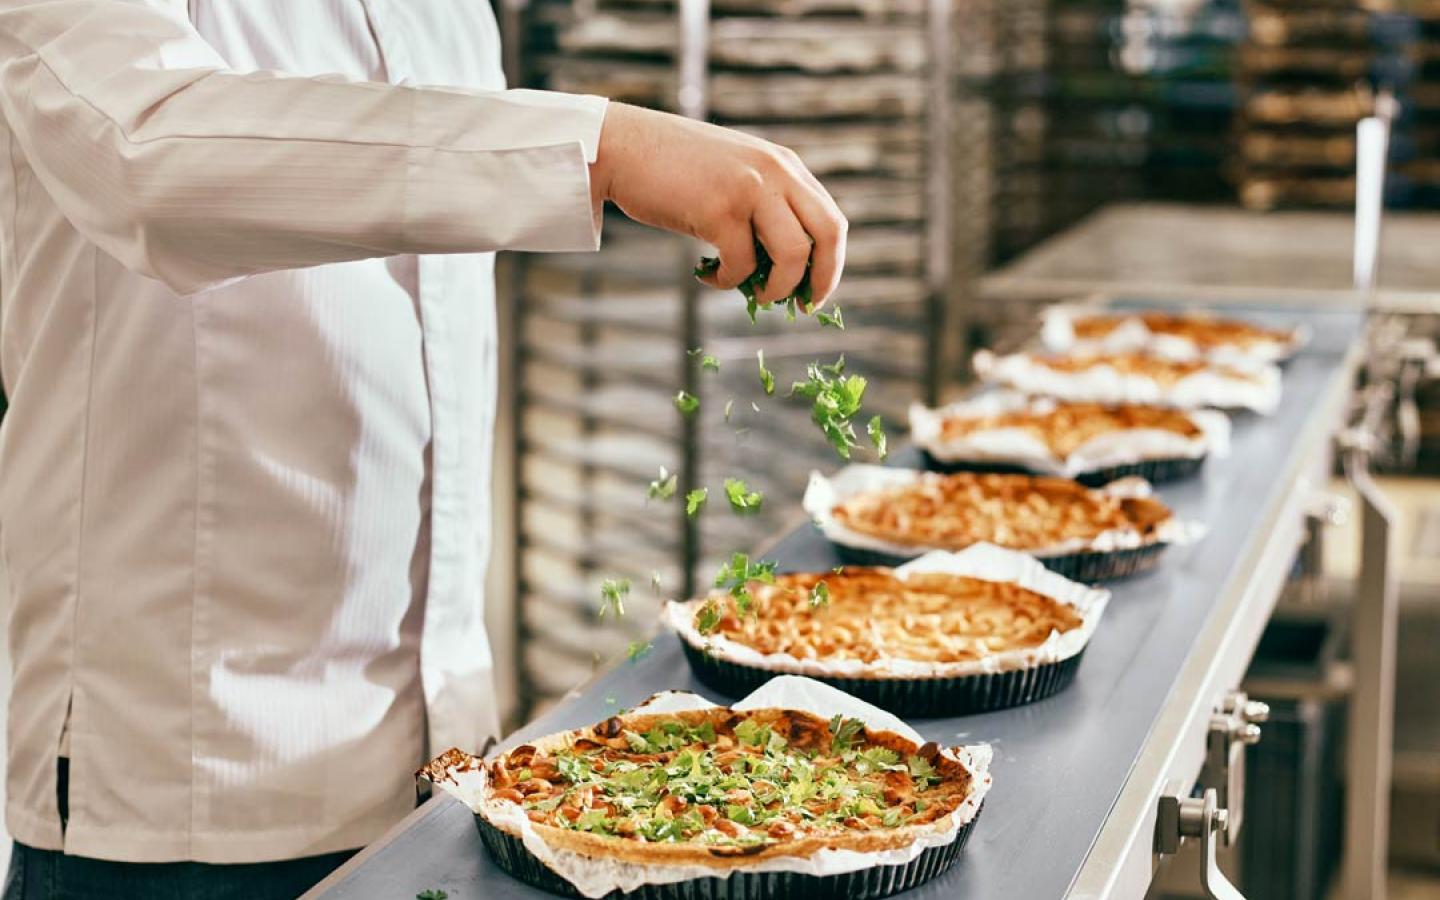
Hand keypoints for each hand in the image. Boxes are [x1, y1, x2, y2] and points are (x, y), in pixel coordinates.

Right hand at [589, 103, 846, 307]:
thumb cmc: (674, 168)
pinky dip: (727, 282)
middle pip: (828, 234)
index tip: (813, 292)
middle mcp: (776, 173)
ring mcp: (750, 189)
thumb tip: (783, 268)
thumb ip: (764, 205)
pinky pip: (741, 265)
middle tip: (801, 306)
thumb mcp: (735, 174)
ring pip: (793, 255)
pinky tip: (707, 276)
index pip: (831, 219)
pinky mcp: (719, 210)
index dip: (830, 263)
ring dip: (776, 288)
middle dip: (822, 279)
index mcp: (784, 165)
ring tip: (752, 294)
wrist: (624, 146)